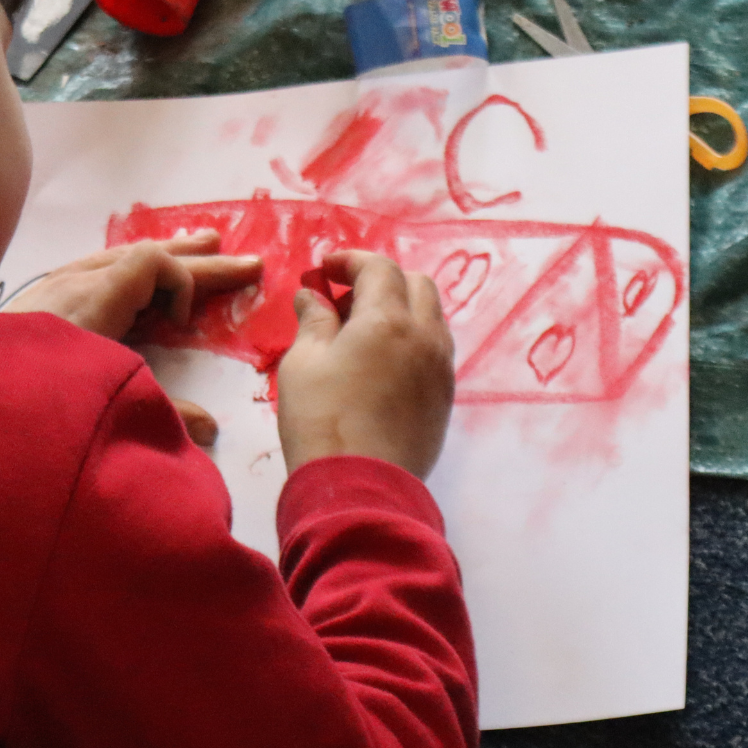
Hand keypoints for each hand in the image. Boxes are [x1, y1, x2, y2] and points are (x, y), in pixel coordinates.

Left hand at [5, 232, 261, 445]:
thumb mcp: (108, 404)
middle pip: (142, 256)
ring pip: (115, 258)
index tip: (187, 327)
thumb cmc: (37, 398)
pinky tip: (129, 270)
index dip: (184, 281)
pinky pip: (91, 269)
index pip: (153, 261)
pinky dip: (125, 267)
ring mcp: (48, 288)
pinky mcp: (33, 302)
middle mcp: (71, 283)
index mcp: (94, 299)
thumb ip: (162, 414)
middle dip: (195, 261)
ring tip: (198, 245)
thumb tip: (208, 429)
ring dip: (160, 256)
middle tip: (242, 261)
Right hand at [276, 251, 454, 478]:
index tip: (325, 268)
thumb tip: (313, 296)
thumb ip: (313, 321)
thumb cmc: (321, 419)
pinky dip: (411, 338)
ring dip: (401, 308)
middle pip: (416, 284)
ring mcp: (441, 368)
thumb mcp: (303, 363)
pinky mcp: (445, 397)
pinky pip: (434, 350)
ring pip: (431, 317)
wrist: (360, 486)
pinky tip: (382, 361)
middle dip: (381, 280)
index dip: (350, 261)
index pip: (379, 268)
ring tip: (364, 329)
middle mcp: (424, 336)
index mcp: (387, 319)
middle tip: (344, 297)